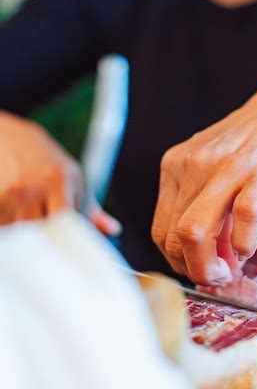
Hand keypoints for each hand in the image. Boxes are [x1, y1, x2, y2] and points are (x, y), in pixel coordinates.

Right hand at [0, 112, 119, 234]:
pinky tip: (19, 223)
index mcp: (59, 182)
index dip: (68, 238)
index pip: (65, 219)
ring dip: (29, 240)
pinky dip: (12, 232)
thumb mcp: (74, 178)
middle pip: (42, 233)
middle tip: (54, 246)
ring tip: (36, 229)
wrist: (11, 139)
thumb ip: (91, 209)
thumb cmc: (49, 163)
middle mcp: (32, 189)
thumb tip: (114, 230)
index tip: (72, 249)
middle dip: (49, 244)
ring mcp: (9, 196)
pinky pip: (6, 230)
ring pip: (21, 235)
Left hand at [152, 62, 256, 283]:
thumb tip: (210, 258)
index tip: (203, 266)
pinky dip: (244, 244)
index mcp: (177, 164)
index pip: (160, 230)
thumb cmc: (256, 141)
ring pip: (194, 233)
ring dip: (211, 266)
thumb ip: (208, 208)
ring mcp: (227, 168)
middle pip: (173, 238)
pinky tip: (249, 247)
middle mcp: (193, 164)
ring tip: (231, 269)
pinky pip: (243, 218)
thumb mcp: (217, 166)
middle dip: (194, 269)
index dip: (180, 260)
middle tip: (219, 275)